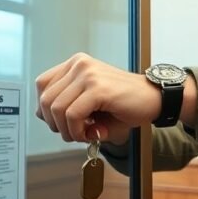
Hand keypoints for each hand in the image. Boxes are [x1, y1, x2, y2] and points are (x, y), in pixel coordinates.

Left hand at [35, 53, 159, 142]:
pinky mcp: (97, 88)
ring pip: (56, 109)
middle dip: (56, 124)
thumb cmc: (123, 103)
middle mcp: (79, 64)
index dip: (47, 110)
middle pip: (46, 99)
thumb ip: (65, 107)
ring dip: (68, 130)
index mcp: (76, 64)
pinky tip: (93, 133)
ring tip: (85, 134)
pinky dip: (78, 131)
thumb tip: (43, 116)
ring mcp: (88, 74)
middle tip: (75, 133)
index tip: (64, 123)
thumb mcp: (89, 103)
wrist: (154, 99)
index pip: (42, 85)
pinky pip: (73, 115)